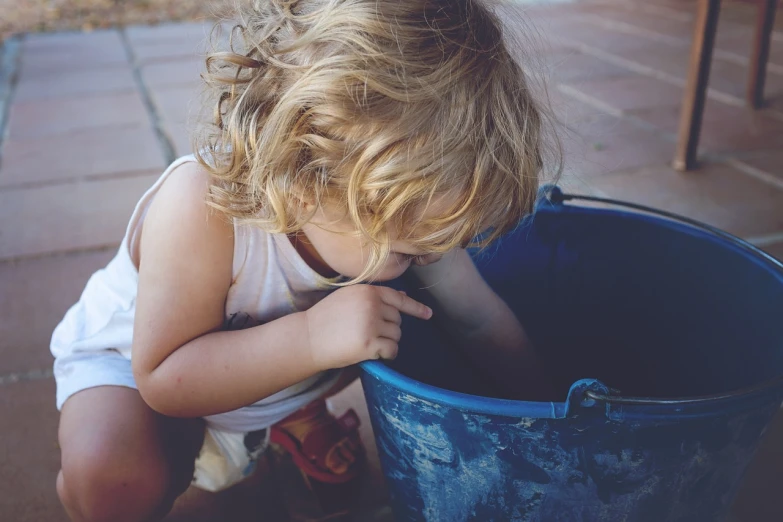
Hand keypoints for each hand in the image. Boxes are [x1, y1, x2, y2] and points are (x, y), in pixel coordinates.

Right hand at [305, 285, 431, 368]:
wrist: (307, 338)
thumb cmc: (327, 319)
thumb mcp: (349, 299)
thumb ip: (374, 297)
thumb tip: (403, 296)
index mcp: (367, 291)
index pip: (398, 298)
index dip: (415, 308)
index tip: (428, 314)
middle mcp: (371, 304)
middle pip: (398, 319)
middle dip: (388, 328)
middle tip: (366, 333)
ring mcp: (371, 323)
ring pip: (396, 335)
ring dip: (386, 342)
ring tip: (363, 341)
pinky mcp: (369, 343)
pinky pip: (392, 350)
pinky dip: (386, 355)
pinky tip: (370, 353)